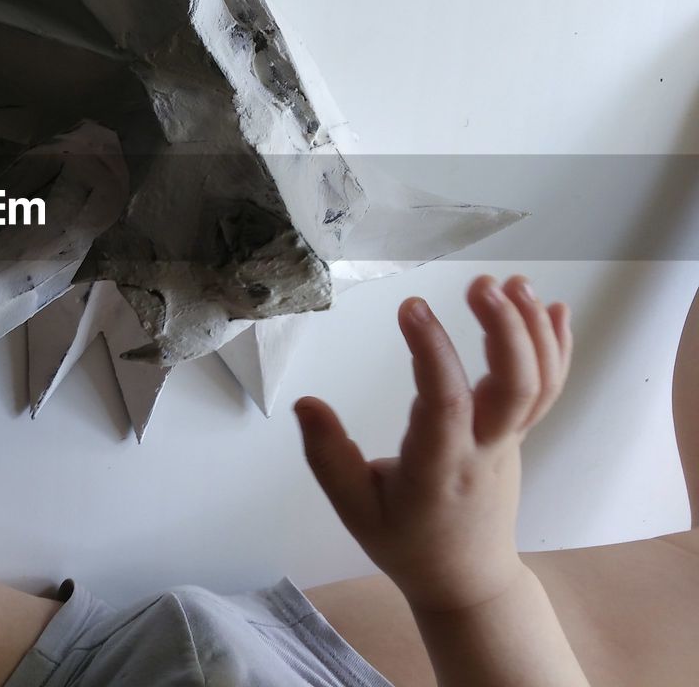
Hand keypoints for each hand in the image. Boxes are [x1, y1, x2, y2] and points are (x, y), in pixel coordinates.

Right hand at [295, 275, 572, 612]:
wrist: (467, 580)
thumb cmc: (406, 542)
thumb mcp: (354, 509)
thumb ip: (328, 456)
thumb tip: (305, 402)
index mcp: (439, 468)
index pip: (444, 402)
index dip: (432, 351)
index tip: (412, 306)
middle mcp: (484, 450)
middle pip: (516, 387)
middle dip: (506, 331)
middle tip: (481, 283)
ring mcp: (510, 442)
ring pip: (539, 384)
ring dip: (532, 329)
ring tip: (513, 282)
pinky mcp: (520, 435)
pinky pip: (548, 389)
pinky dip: (556, 347)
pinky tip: (552, 307)